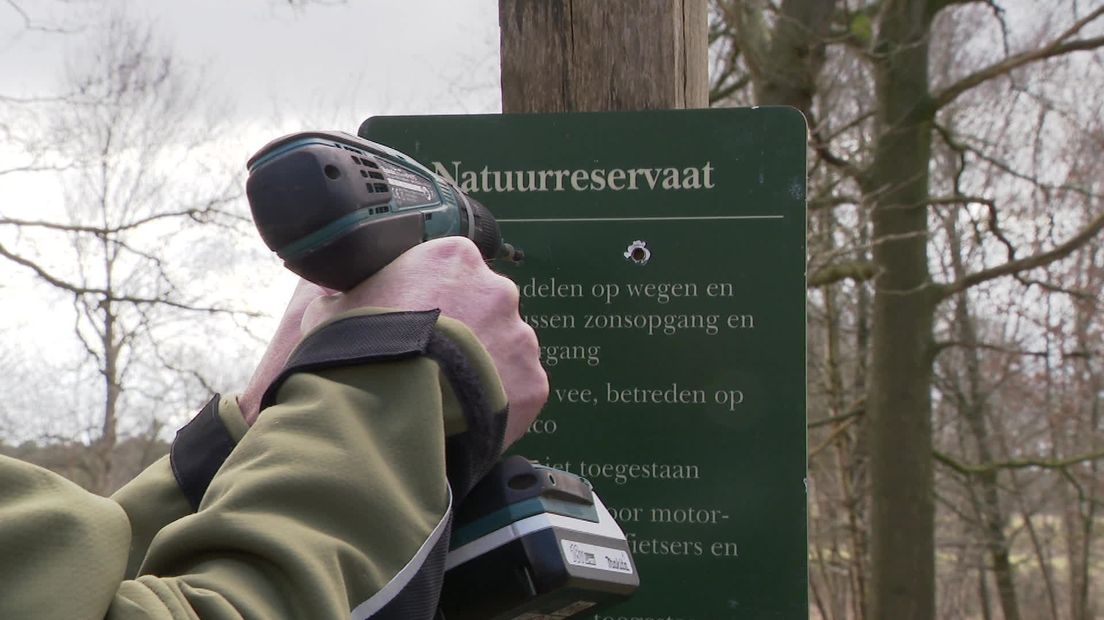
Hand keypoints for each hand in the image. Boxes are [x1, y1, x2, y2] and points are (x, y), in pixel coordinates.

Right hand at [254, 237, 546, 448]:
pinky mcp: (533, 381)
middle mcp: (497, 288)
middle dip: (466, 330)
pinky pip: (519, 388)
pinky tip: (466, 414)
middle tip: (433, 362)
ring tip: (448, 393)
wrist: (386, 414)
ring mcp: (520, 336)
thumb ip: (349, 295)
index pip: (453, 269)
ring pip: (506, 348)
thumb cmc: (359, 354)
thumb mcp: (333, 311)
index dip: (433, 297)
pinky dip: (498, 400)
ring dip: (484, 365)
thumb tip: (337, 298)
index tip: (418, 321)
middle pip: (486, 306)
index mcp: (454, 257)